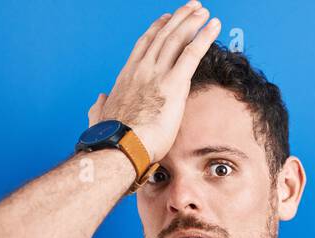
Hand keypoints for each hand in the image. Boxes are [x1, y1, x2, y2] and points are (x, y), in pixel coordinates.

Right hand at [87, 3, 221, 159]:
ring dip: (192, 22)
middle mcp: (142, 69)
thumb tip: (99, 101)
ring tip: (204, 11)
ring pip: (177, 39)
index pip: (144, 45)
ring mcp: (157, 74)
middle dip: (179, 19)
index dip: (157, 30)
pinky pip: (192, 53)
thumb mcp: (101, 117)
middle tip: (192, 7)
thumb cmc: (112, 139)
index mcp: (127, 76)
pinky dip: (205, 37)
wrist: (120, 146)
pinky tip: (215, 26)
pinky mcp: (173, 84)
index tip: (167, 19)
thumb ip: (101, 106)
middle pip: (163, 36)